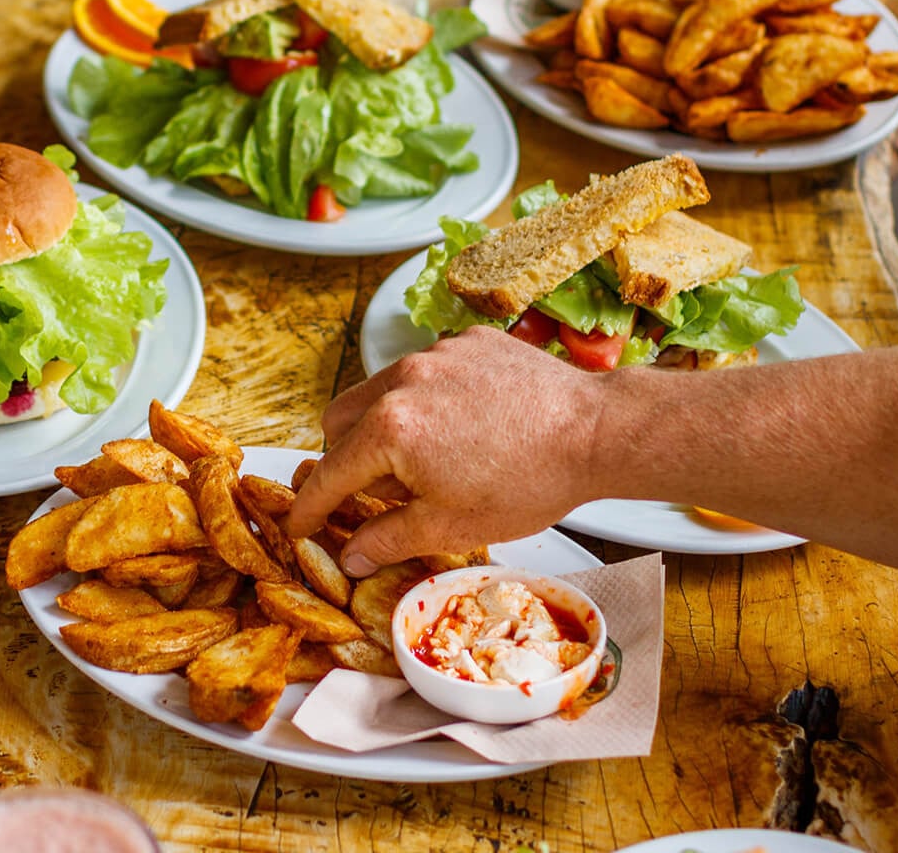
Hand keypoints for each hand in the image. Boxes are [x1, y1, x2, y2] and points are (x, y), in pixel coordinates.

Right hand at [284, 325, 610, 575]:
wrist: (597, 431)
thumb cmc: (529, 481)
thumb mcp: (451, 526)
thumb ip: (387, 539)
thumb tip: (350, 556)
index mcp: (390, 428)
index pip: (329, 472)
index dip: (310, 506)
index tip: (299, 525)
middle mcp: (403, 379)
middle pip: (341, 420)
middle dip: (344, 458)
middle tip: (370, 492)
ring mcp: (436, 353)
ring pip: (381, 390)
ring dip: (385, 426)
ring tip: (424, 459)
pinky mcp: (468, 341)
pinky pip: (426, 370)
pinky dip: (428, 400)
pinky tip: (464, 427)